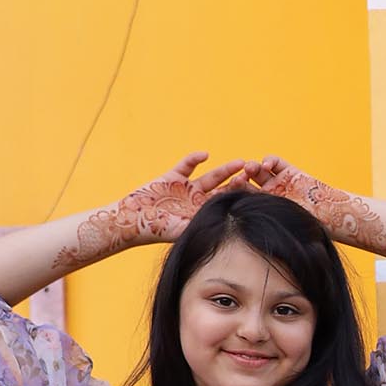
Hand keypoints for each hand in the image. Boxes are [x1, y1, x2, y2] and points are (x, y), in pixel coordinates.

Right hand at [114, 151, 250, 244]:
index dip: (238, 199)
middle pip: (223, 190)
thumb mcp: (180, 230)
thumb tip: (219, 226)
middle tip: (253, 175)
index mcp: (202, 215)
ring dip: (225, 170)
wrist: (132, 221)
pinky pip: (186, 165)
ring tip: (240, 163)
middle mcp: (197, 202)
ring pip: (210, 177)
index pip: (225, 206)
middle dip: (237, 182)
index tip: (252, 193)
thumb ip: (197, 225)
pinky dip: (194, 159)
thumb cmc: (156, 230)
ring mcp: (186, 189)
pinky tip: (205, 155)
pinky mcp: (172, 177)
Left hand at [243, 155, 385, 249]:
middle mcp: (269, 196)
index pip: (243, 201)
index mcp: (264, 210)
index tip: (227, 194)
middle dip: (241, 180)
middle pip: (248, 183)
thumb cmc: (307, 231)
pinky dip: (269, 160)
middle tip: (236, 180)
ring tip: (249, 168)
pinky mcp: (290, 171)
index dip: (234, 196)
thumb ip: (261, 237)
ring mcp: (279, 183)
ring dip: (252, 167)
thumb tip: (237, 254)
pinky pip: (276, 162)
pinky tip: (265, 164)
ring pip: (259, 171)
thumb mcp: (280, 234)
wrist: (331, 216)